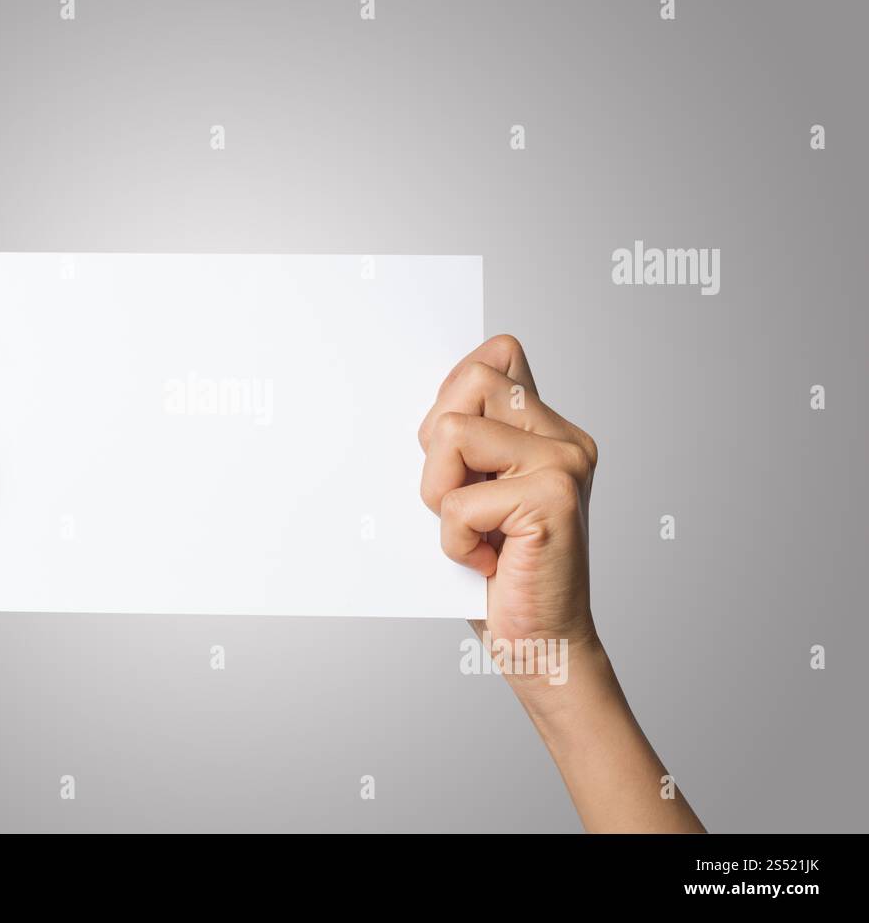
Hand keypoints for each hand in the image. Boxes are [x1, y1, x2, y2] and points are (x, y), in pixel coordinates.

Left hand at [421, 336, 703, 830]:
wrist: (540, 644)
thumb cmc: (497, 574)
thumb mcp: (469, 492)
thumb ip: (465, 437)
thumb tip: (440, 388)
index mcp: (549, 429)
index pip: (491, 360)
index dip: (450, 402)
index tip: (457, 461)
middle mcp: (566, 439)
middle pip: (469, 385)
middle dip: (438, 450)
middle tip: (463, 504)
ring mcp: (565, 465)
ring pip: (453, 434)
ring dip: (441, 496)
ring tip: (476, 533)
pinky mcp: (554, 499)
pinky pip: (459, 500)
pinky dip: (455, 541)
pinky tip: (489, 562)